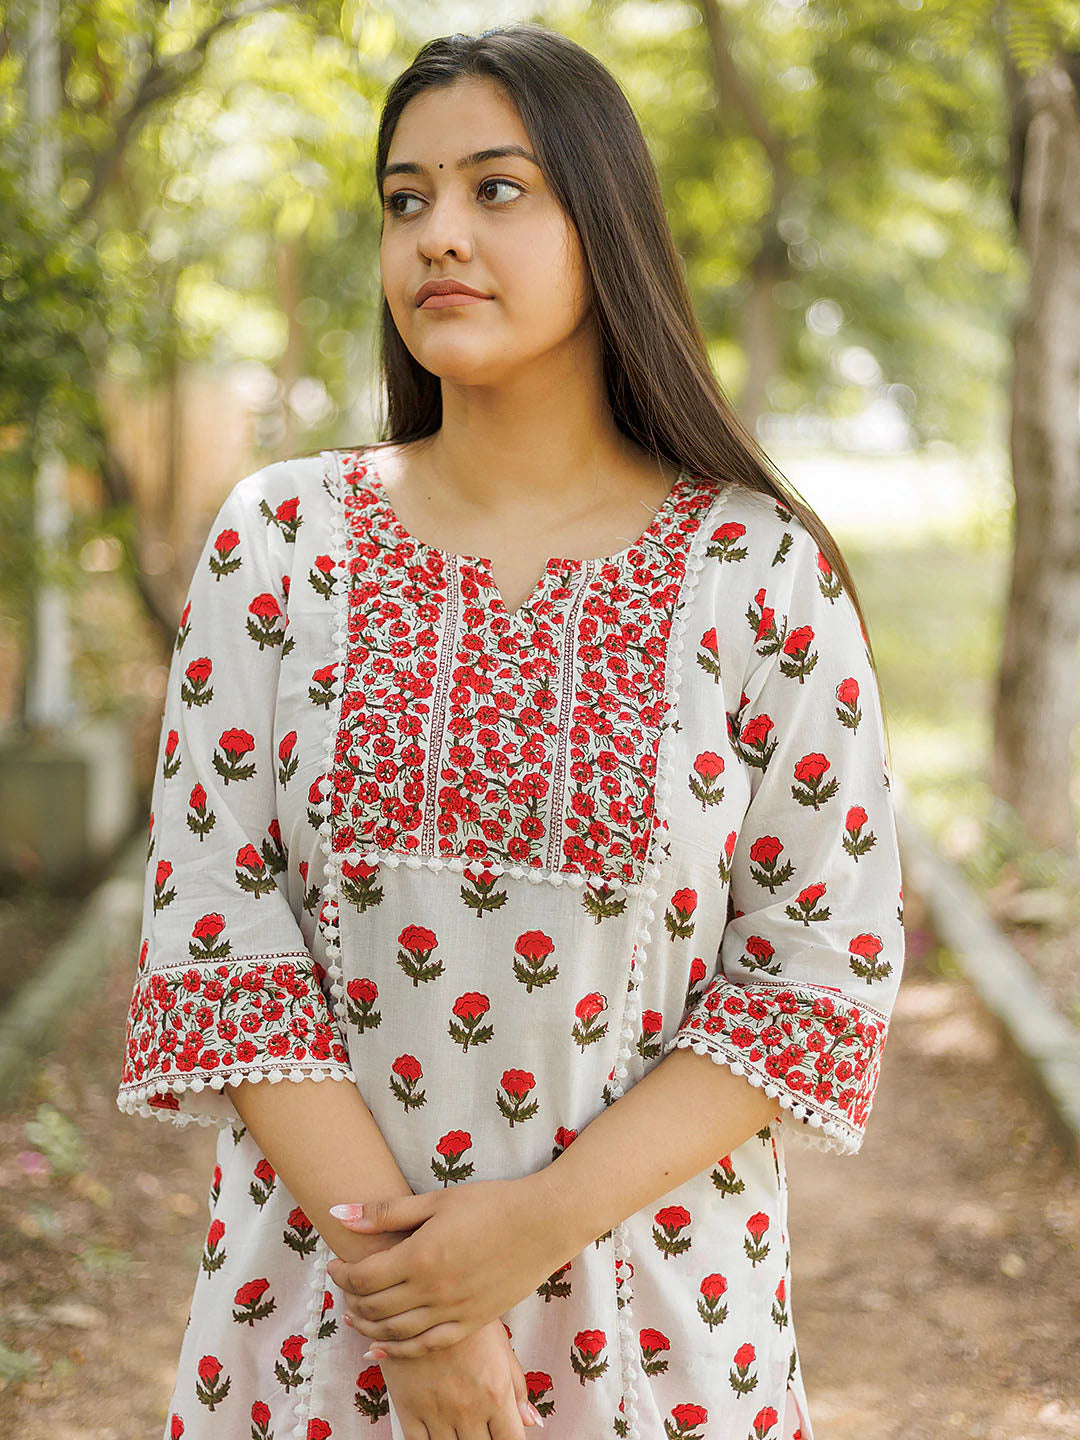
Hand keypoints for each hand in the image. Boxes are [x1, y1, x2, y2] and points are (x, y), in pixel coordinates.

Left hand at [325, 1173, 571, 1358]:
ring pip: (396, 1333)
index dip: (341, 1274)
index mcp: (420, 1256)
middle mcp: (432, 1291)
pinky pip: (427, 1346)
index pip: (363, 1277)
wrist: (543, 1222)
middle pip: (374, 1307)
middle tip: (343, 1288)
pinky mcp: (473, 1323)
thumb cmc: (491, 1203)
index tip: (333, 1265)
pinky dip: (399, 1352)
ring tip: (355, 1316)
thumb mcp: (436, 1200)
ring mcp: (453, 1311)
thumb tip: (339, 1213)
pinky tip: (382, 1348)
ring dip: (368, 1328)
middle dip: (350, 1299)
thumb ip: (386, 1212)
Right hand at [378, 1318, 544, 1435]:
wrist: (420, 1291)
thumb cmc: (465, 1314)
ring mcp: (436, 1411)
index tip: (507, 1436)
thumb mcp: (499, 1343)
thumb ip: (517, 1386)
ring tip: (462, 1429)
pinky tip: (438, 1434)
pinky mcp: (407, 1408)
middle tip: (484, 1430)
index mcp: (496, 1393)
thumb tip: (533, 1420)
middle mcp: (468, 1408)